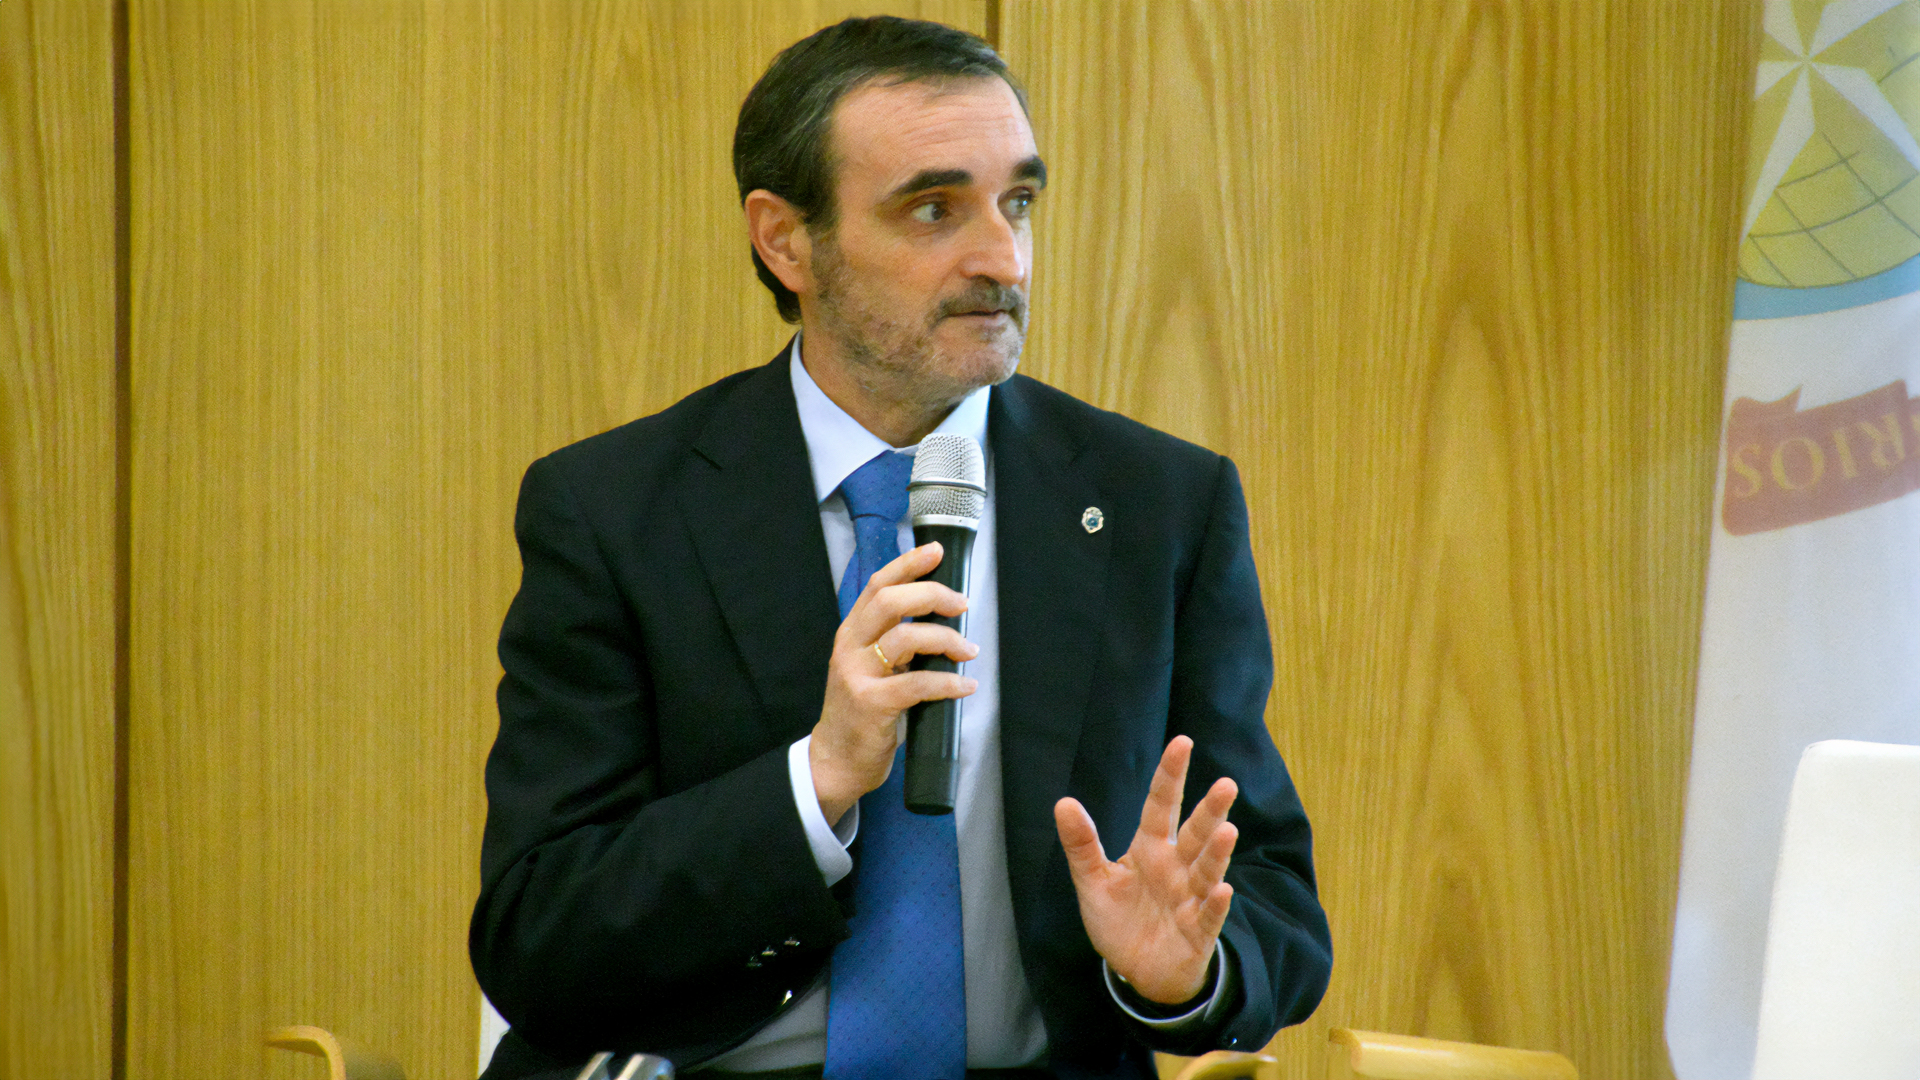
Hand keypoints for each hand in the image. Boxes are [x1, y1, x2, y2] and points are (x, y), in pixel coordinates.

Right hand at [810, 542, 978, 825]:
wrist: (836, 760)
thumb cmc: (862, 712)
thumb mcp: (870, 667)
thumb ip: (893, 642)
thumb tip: (940, 619)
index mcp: (851, 633)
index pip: (877, 585)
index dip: (908, 564)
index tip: (936, 551)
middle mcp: (850, 647)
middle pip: (891, 601)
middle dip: (933, 595)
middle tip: (961, 604)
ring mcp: (858, 675)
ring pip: (907, 638)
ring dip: (947, 640)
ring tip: (968, 650)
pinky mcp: (872, 704)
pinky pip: (918, 684)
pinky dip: (948, 683)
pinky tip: (965, 686)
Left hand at [1054, 735, 1237, 1004]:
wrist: (1138, 972)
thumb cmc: (1120, 921)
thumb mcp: (1093, 881)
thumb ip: (1081, 844)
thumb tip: (1063, 802)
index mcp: (1150, 849)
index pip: (1161, 805)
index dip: (1170, 775)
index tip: (1182, 742)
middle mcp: (1175, 867)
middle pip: (1194, 833)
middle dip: (1210, 810)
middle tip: (1225, 784)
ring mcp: (1190, 899)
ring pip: (1206, 871)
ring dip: (1216, 853)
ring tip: (1227, 831)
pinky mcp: (1197, 931)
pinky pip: (1207, 916)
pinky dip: (1214, 904)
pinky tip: (1221, 890)